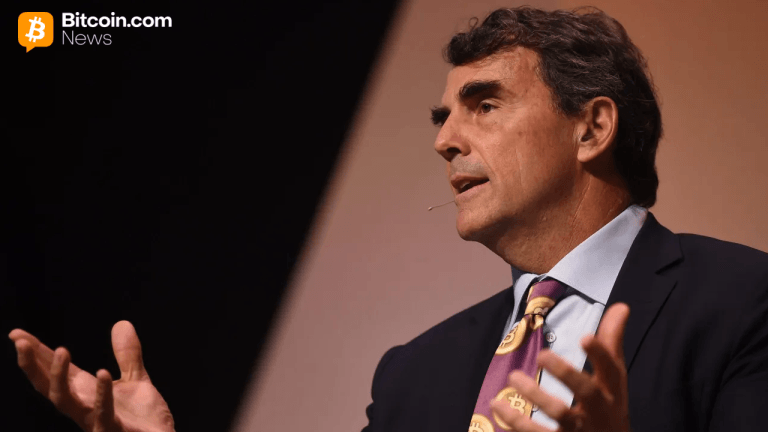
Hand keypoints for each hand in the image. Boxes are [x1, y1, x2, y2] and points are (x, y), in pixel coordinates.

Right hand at [9, 321, 174, 431]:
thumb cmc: (143, 418)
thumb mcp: (135, 379)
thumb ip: (127, 355)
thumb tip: (122, 323)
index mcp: (86, 392)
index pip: (56, 370)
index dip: (37, 353)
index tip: (17, 334)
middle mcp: (83, 406)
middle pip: (48, 386)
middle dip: (33, 365)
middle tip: (22, 341)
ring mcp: (94, 419)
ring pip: (65, 401)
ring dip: (59, 377)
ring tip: (61, 350)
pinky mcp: (113, 430)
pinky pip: (103, 412)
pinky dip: (102, 393)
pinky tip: (102, 373)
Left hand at [491, 303, 630, 431]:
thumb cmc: (608, 408)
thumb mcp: (613, 380)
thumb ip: (612, 342)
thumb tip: (621, 305)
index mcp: (611, 391)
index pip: (611, 370)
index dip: (600, 354)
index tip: (585, 336)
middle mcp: (598, 410)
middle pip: (586, 392)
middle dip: (566, 373)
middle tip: (543, 355)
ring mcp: (579, 429)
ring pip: (559, 413)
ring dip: (535, 394)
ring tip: (513, 376)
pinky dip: (516, 421)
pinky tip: (496, 404)